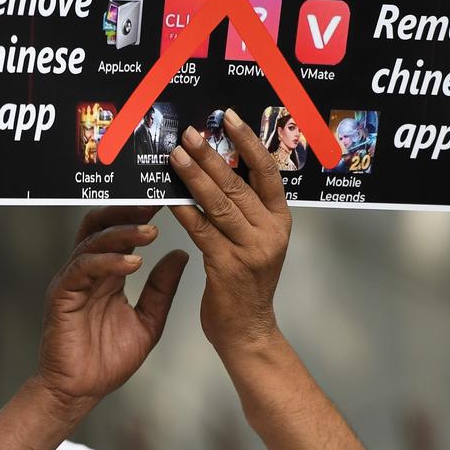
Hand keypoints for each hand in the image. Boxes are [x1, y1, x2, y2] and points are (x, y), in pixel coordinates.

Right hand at [37, 206, 187, 407]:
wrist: (80, 392)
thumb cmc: (108, 360)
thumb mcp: (148, 321)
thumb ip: (162, 288)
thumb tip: (180, 254)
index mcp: (108, 275)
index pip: (121, 232)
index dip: (141, 214)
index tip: (168, 201)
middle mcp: (88, 272)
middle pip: (102, 224)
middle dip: (128, 210)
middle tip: (156, 202)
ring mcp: (72, 281)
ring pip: (93, 242)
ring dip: (122, 233)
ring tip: (151, 231)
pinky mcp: (62, 295)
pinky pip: (83, 268)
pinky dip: (108, 261)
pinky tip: (132, 262)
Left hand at [169, 109, 291, 365]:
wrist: (248, 332)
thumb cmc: (246, 287)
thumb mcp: (256, 244)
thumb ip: (245, 213)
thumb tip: (219, 173)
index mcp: (279, 222)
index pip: (268, 172)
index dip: (248, 142)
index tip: (229, 117)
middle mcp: (270, 232)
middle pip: (239, 183)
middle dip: (211, 154)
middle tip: (188, 133)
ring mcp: (251, 249)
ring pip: (220, 203)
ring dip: (194, 176)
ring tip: (175, 155)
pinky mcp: (228, 267)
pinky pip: (203, 230)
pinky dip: (185, 211)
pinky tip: (170, 196)